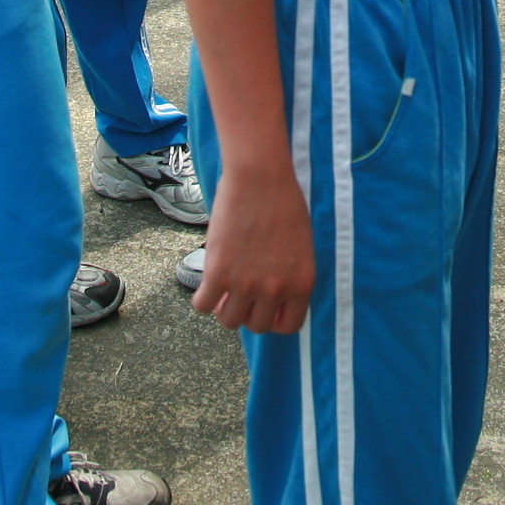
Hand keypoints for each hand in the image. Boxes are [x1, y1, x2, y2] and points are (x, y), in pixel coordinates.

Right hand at [189, 165, 313, 333]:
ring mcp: (246, 284)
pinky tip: (206, 283)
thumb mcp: (300, 247)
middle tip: (240, 293)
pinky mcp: (219, 273)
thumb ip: (289, 276)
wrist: (260, 178)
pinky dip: (202, 298)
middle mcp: (276, 290)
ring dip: (224, 307)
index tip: (263, 307)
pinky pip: (203, 305)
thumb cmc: (283, 203)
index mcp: (302, 284)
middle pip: (255, 326)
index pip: (288, 326)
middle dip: (247, 312)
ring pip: (228, 321)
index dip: (273, 319)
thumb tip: (271, 297)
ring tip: (223, 288)